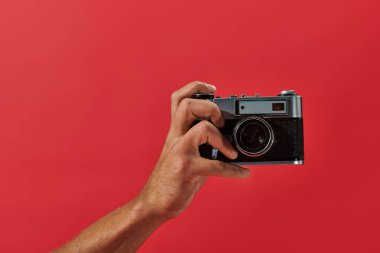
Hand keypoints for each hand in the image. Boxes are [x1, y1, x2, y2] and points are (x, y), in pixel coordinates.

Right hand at [138, 81, 250, 219]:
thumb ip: (200, 145)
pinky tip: (243, 174)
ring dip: (222, 138)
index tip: (212, 89)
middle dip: (209, 107)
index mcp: (175, 133)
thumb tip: (227, 143)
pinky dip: (234, 171)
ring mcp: (180, 152)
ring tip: (231, 151)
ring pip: (202, 128)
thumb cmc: (171, 180)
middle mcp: (175, 138)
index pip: (178, 99)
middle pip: (187, 105)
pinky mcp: (187, 169)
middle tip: (220, 122)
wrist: (154, 202)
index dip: (195, 87)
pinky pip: (216, 166)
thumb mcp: (182, 155)